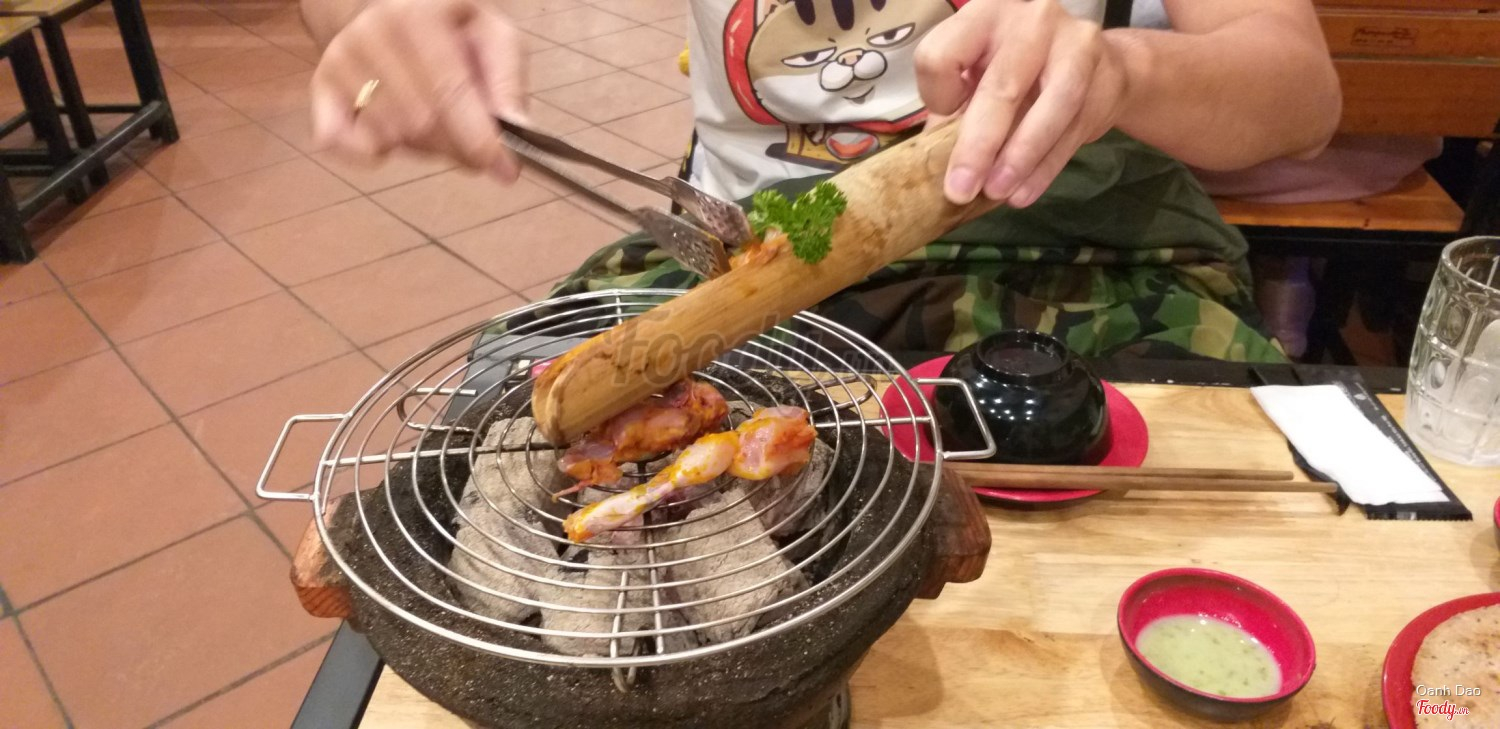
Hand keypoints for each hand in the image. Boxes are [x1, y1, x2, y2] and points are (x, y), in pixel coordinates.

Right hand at [310, 0, 527, 180]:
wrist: (388, 10)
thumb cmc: (451, 30)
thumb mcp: (493, 38)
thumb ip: (508, 83)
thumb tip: (519, 133)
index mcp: (419, 15)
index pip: (449, 91)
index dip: (479, 138)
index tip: (504, 169)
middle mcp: (372, 33)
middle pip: (422, 122)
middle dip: (457, 145)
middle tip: (473, 143)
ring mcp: (340, 60)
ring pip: (391, 137)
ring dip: (423, 146)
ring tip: (433, 119)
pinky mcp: (319, 88)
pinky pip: (341, 144)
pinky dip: (373, 154)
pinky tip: (393, 135)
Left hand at [917, 0, 1129, 206]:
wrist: (1097, 64)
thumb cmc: (1021, 72)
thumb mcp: (980, 77)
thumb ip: (955, 111)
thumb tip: (925, 166)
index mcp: (984, 14)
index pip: (943, 54)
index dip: (937, 94)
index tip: (946, 118)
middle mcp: (1031, 19)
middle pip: (1000, 87)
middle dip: (978, 147)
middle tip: (961, 190)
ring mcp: (1074, 43)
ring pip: (1048, 108)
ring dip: (1019, 160)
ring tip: (997, 193)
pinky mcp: (1105, 76)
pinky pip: (1073, 130)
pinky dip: (1044, 168)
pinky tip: (1023, 193)